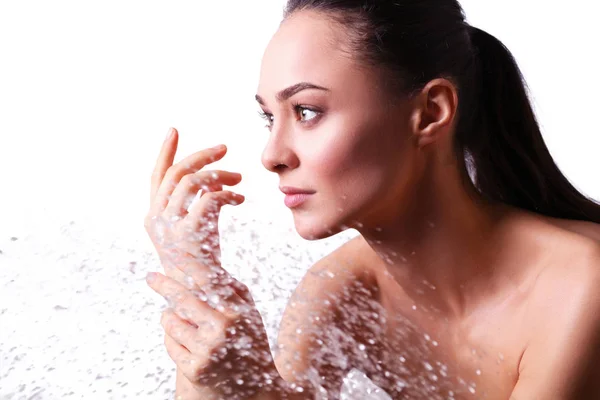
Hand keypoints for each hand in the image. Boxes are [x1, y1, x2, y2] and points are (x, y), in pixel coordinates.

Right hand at [144, 128, 278, 398]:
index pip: (156, 177)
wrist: (207, 302)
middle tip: (226, 148)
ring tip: (239, 178)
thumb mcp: (198, 233)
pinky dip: (227, 193)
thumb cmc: (205, 268)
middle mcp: (156, 221)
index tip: (174, 129)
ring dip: (218, 173)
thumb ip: (199, 207)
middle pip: (175, 173)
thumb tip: (216, 183)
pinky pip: (208, 198)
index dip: (165, 152)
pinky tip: (241, 200)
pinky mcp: (190, 237)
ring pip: (191, 181)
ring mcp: (170, 229)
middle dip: (200, 155)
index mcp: (155, 218)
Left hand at [146, 269, 279, 398]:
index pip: (209, 280)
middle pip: (182, 298)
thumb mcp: (247, 313)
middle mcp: (223, 329)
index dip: (190, 264)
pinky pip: (170, 343)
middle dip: (163, 285)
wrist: (255, 388)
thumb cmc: (248, 341)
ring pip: (171, 321)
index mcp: (238, 311)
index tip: (174, 253)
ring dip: (171, 318)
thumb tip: (201, 264)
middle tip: (150, 276)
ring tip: (188, 325)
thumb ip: (229, 290)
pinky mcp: (194, 369)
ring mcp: (207, 350)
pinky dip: (174, 340)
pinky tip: (190, 345)